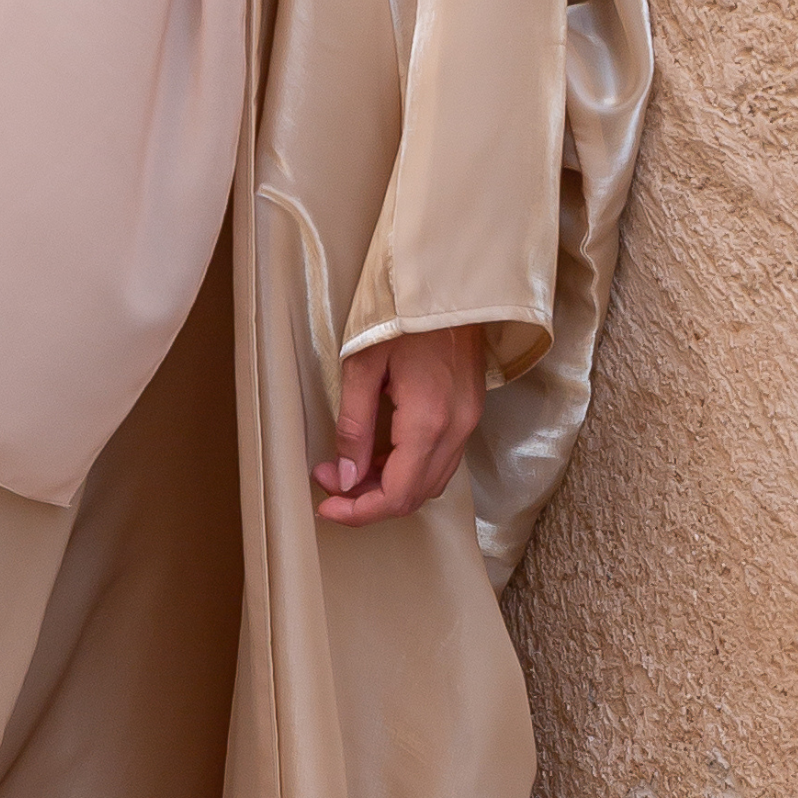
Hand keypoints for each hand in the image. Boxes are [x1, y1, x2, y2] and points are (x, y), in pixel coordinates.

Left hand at [312, 325, 486, 526]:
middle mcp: (456, 430)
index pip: (396, 495)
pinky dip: (408, 469)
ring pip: (429, 482)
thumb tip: (346, 476)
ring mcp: (468, 423)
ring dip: (388, 486)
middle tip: (329, 480)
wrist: (450, 285)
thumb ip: (353, 426)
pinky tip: (379, 453)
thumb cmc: (403, 315)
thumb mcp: (362, 366)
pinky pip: (440, 460)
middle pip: (414, 496)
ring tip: (349, 467)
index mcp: (428, 421)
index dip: (359, 512)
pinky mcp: (470, 414)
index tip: (327, 506)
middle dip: (368, 500)